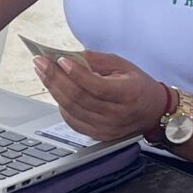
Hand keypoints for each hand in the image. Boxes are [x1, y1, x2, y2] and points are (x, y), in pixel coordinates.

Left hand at [38, 49, 166, 144]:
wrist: (152, 112)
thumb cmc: (136, 85)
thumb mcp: (122, 65)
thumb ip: (96, 60)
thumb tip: (68, 56)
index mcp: (128, 94)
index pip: (97, 86)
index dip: (76, 73)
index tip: (59, 59)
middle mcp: (117, 115)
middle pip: (78, 98)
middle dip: (55, 78)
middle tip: (40, 62)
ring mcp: (107, 128)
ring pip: (71, 110)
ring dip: (52, 89)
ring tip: (42, 72)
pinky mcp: (98, 135)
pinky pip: (72, 120)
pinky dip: (60, 104)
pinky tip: (55, 89)